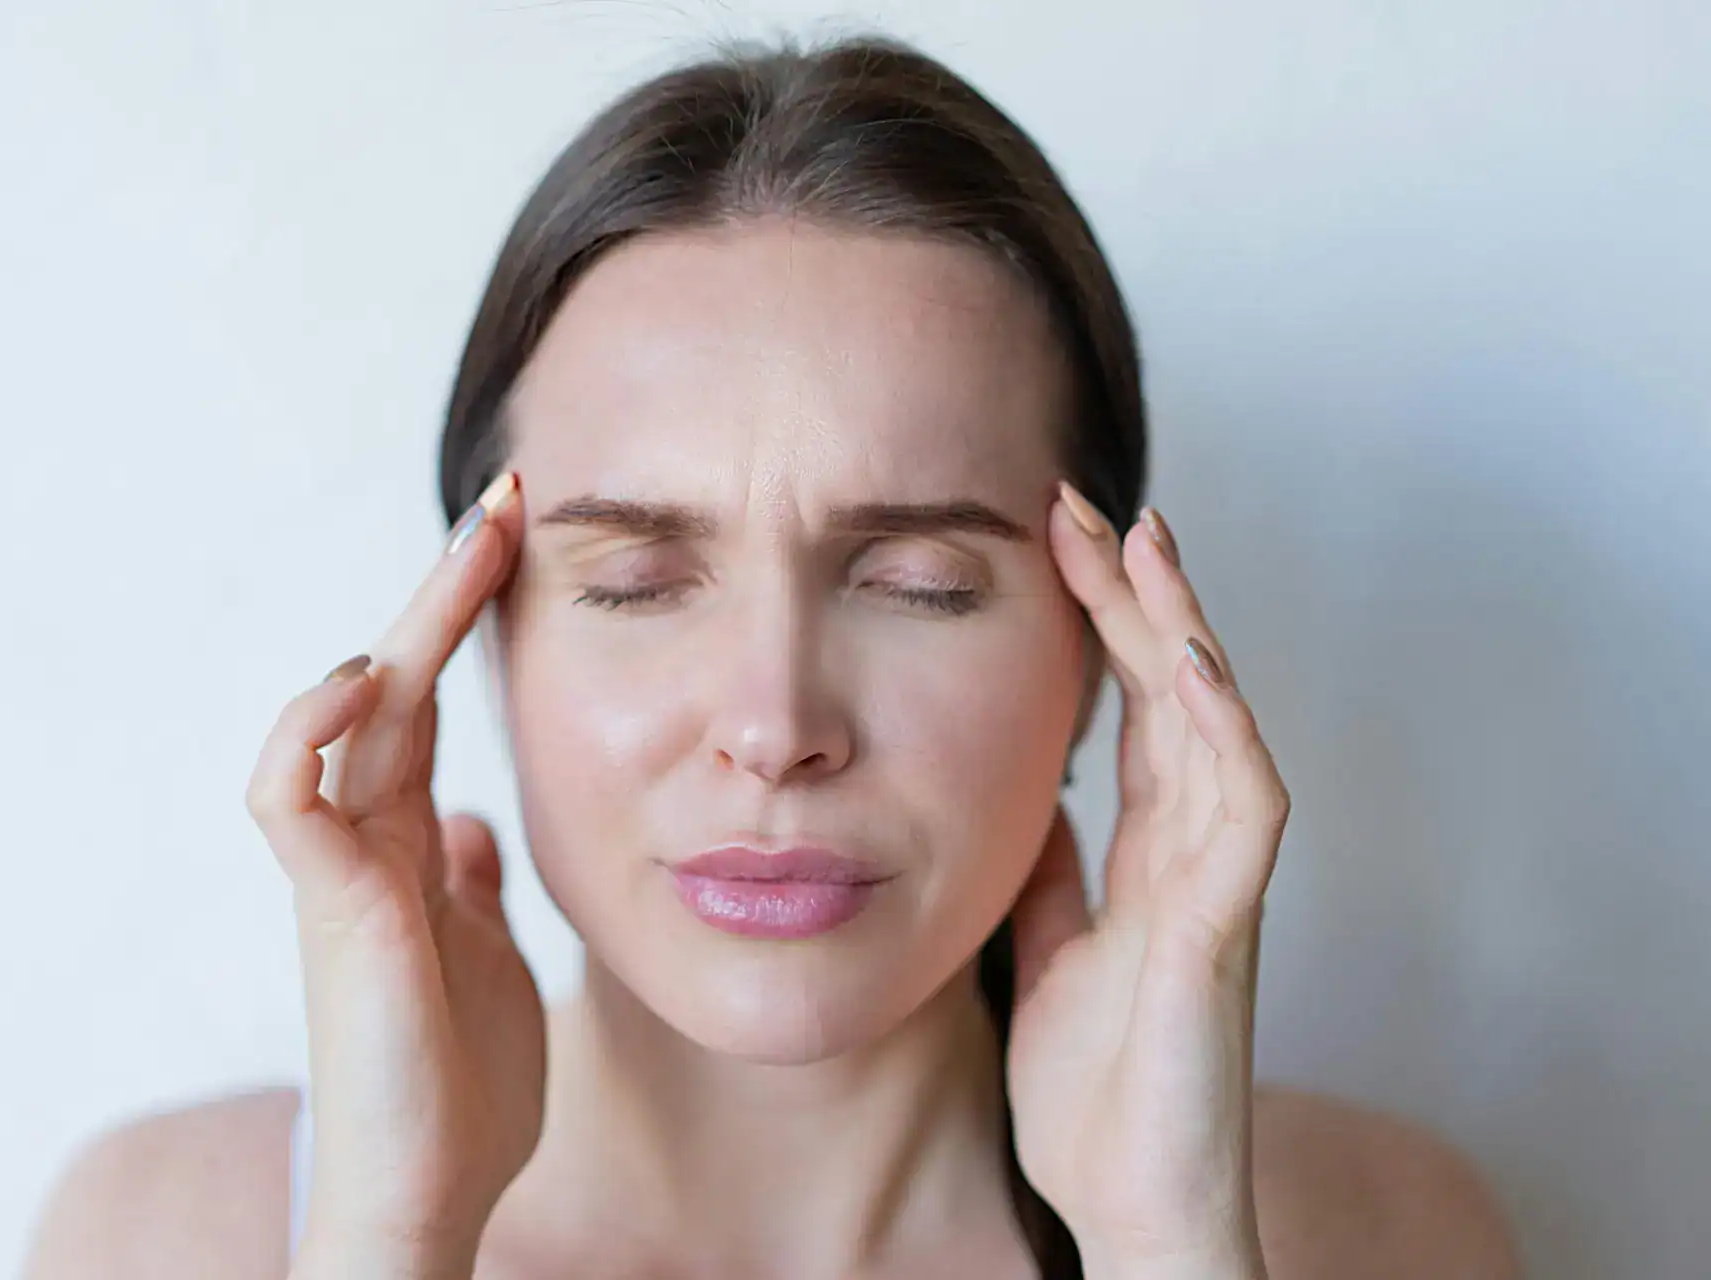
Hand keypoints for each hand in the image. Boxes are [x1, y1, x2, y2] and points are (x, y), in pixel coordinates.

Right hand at [245, 472, 543, 1274]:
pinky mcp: (330, 908)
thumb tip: (472, 828)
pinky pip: (289, 796)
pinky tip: (366, 680)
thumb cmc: (458, 1089)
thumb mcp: (490, 956)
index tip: (521, 540)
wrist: (430, 1192)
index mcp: (411, 845)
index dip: (466, 622)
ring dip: (403, 627)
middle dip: (446, 589)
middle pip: (396, 683)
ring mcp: (344, 870)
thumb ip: (470, 884)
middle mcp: (370, 840)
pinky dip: (310, 728)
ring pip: (347, 714)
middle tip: (504, 500)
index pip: (430, 703)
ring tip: (468, 554)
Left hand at [1004, 487, 1288, 1277]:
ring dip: (1187, 632)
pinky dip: (1227, 737)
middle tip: (1089, 505)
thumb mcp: (1048, 956)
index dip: (1104, 627)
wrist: (1131, 1204)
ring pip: (1219, 730)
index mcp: (1148, 858)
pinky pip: (1244, 816)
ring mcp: (1216, 887)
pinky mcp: (1223, 932)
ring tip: (1146, 544)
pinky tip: (1197, 671)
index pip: (1135, 714)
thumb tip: (1034, 808)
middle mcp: (1191, 855)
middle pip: (1178, 696)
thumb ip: (1053, 880)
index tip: (1056, 543)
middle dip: (1139, 596)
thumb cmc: (1099, 1093)